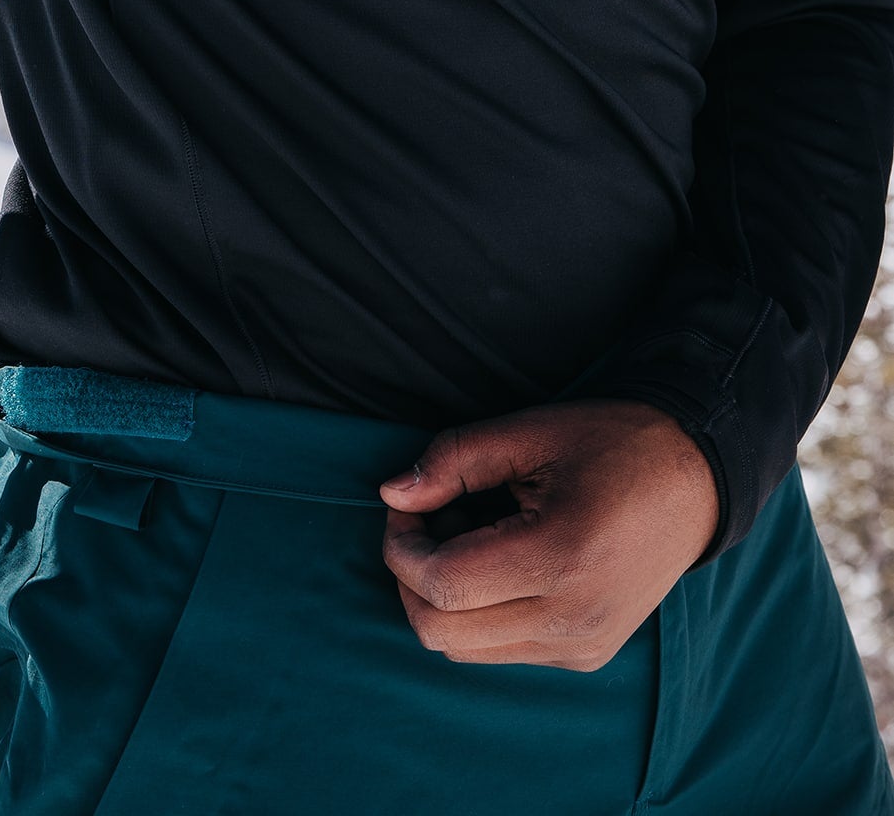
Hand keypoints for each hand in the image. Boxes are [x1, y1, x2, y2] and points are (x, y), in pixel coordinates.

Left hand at [378, 400, 719, 670]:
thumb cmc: (611, 444)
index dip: (401, 545)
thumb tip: (391, 494)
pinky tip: (496, 560)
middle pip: (442, 633)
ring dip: (441, 597)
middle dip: (410, 575)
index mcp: (562, 559)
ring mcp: (582, 646)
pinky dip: (476, 612)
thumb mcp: (530, 431)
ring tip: (465, 535)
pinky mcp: (585, 655)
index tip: (407, 502)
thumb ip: (453, 460)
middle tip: (424, 518)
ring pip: (464, 651)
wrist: (695, 482)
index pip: (444, 585)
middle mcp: (573, 620)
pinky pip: (500, 650)